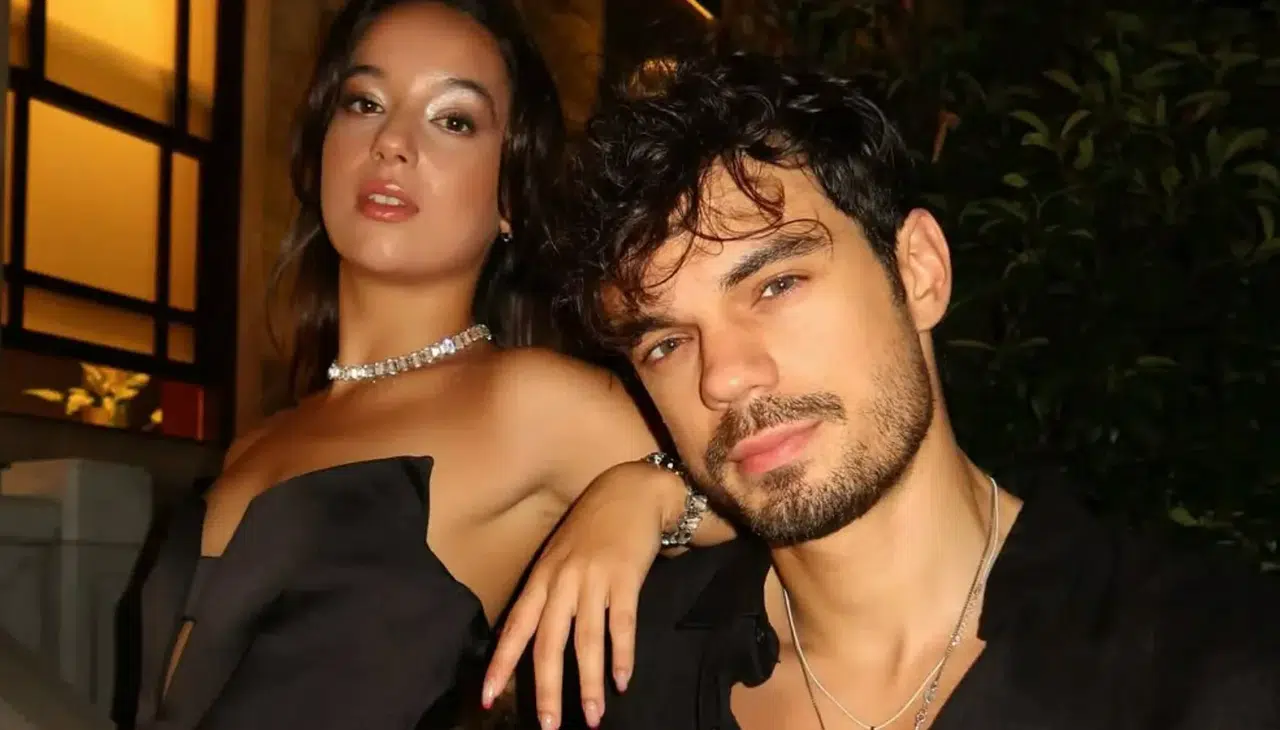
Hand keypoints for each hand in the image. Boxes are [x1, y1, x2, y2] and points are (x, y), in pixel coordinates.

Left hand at [482, 460, 685, 728]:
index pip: (516, 627)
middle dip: (547, 688)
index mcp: (542, 578)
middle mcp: (563, 580)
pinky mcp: (626, 577)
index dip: (502, 664)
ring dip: (589, 683)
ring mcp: (594, 578)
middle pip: (549, 643)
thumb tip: (536, 637)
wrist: (631, 490)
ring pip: (586, 640)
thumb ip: (550, 593)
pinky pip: (622, 624)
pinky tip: (622, 681)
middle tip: (547, 726)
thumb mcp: (561, 556)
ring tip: (591, 717)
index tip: (487, 698)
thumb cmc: (594, 527)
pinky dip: (621, 656)